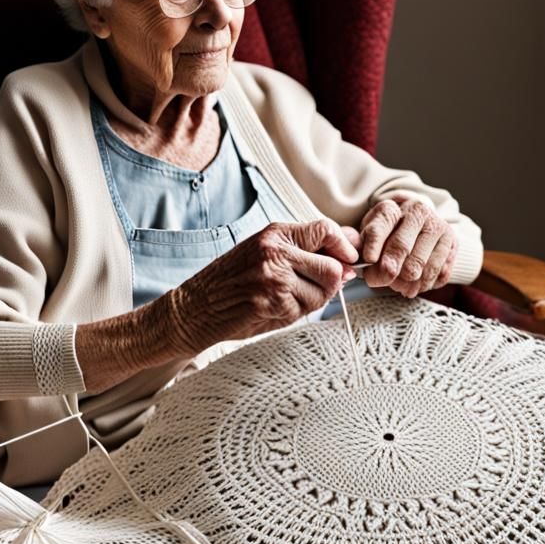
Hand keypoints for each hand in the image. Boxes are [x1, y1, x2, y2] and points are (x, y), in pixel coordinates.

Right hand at [163, 218, 358, 354]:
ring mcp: (273, 278)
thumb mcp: (265, 253)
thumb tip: (349, 257)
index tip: (348, 259)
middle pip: (332, 267)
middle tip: (313, 288)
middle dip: (330, 282)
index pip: (326, 229)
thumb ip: (304, 252)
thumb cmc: (231, 281)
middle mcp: (274, 252)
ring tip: (283, 299)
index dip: (344, 247)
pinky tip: (272, 309)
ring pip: (323, 292)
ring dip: (311, 301)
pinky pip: (305, 311)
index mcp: (274, 234)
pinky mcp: (271, 304)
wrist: (194, 307)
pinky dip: (295, 314)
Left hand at [357, 198, 457, 297]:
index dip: (374, 244)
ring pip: (421, 266)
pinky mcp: (453, 243)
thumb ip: (364, 247)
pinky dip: (424, 285)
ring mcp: (439, 227)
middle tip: (382, 280)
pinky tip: (415, 284)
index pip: (382, 224)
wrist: (416, 228)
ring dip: (407, 283)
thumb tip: (367, 261)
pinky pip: (438, 274)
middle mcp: (419, 212)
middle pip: (402, 248)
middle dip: (388, 270)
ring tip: (398, 285)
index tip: (369, 259)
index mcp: (393, 207)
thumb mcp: (368, 236)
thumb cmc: (387, 235)